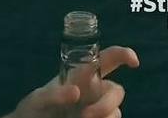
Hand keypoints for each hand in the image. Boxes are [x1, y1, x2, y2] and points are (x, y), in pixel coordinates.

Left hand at [6, 46, 138, 117]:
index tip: (133, 61)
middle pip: (117, 91)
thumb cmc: (34, 109)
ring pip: (115, 111)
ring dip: (104, 116)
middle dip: (107, 103)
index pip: (107, 60)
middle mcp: (93, 91)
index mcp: (81, 76)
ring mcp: (97, 108)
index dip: (122, 55)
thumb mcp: (37, 99)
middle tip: (86, 116)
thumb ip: (53, 94)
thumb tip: (76, 92)